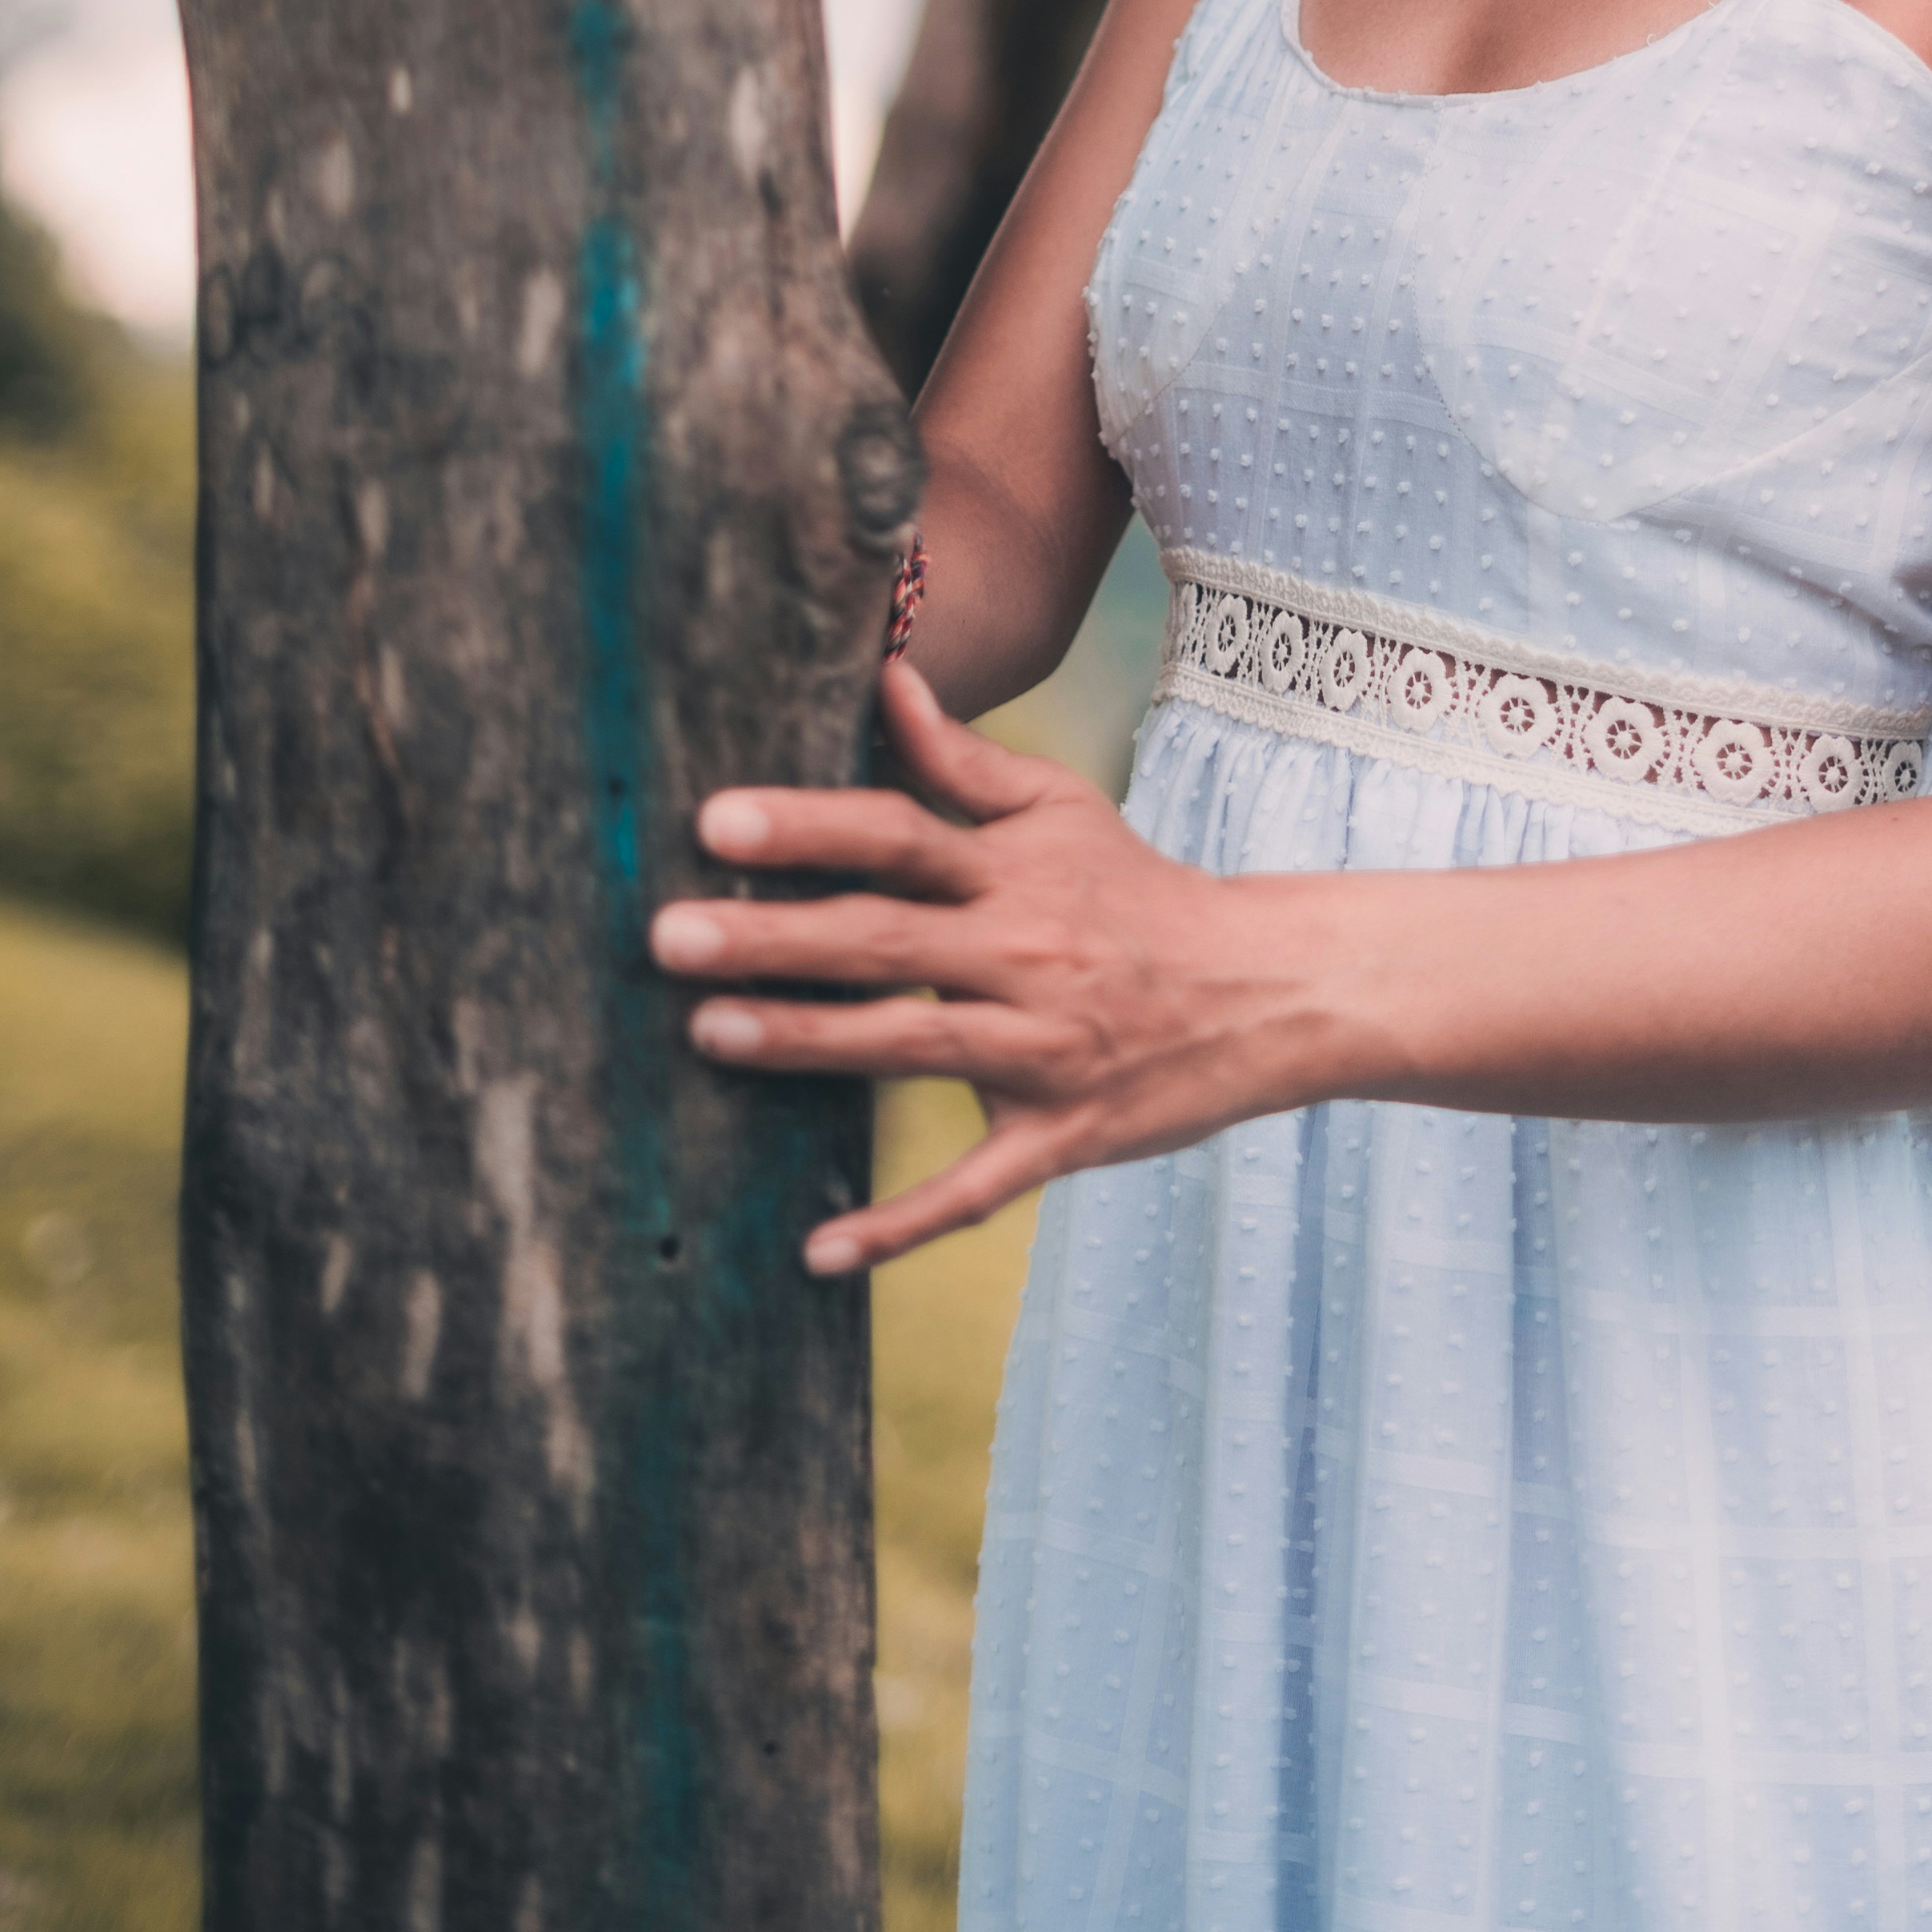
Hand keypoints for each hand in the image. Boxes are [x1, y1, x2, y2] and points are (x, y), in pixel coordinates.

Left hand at [649, 662, 1337, 1270]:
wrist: (1264, 989)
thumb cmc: (1138, 892)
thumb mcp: (1061, 811)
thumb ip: (962, 761)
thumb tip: (883, 680)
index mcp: (1017, 872)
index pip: (899, 837)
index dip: (810, 826)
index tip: (715, 820)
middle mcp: (1025, 954)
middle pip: (884, 938)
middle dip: (773, 936)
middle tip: (667, 933)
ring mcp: (1043, 1052)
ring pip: (911, 1046)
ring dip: (808, 1041)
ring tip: (707, 1032)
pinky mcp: (1061, 1135)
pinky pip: (973, 1189)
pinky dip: (899, 1228)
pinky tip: (817, 1252)